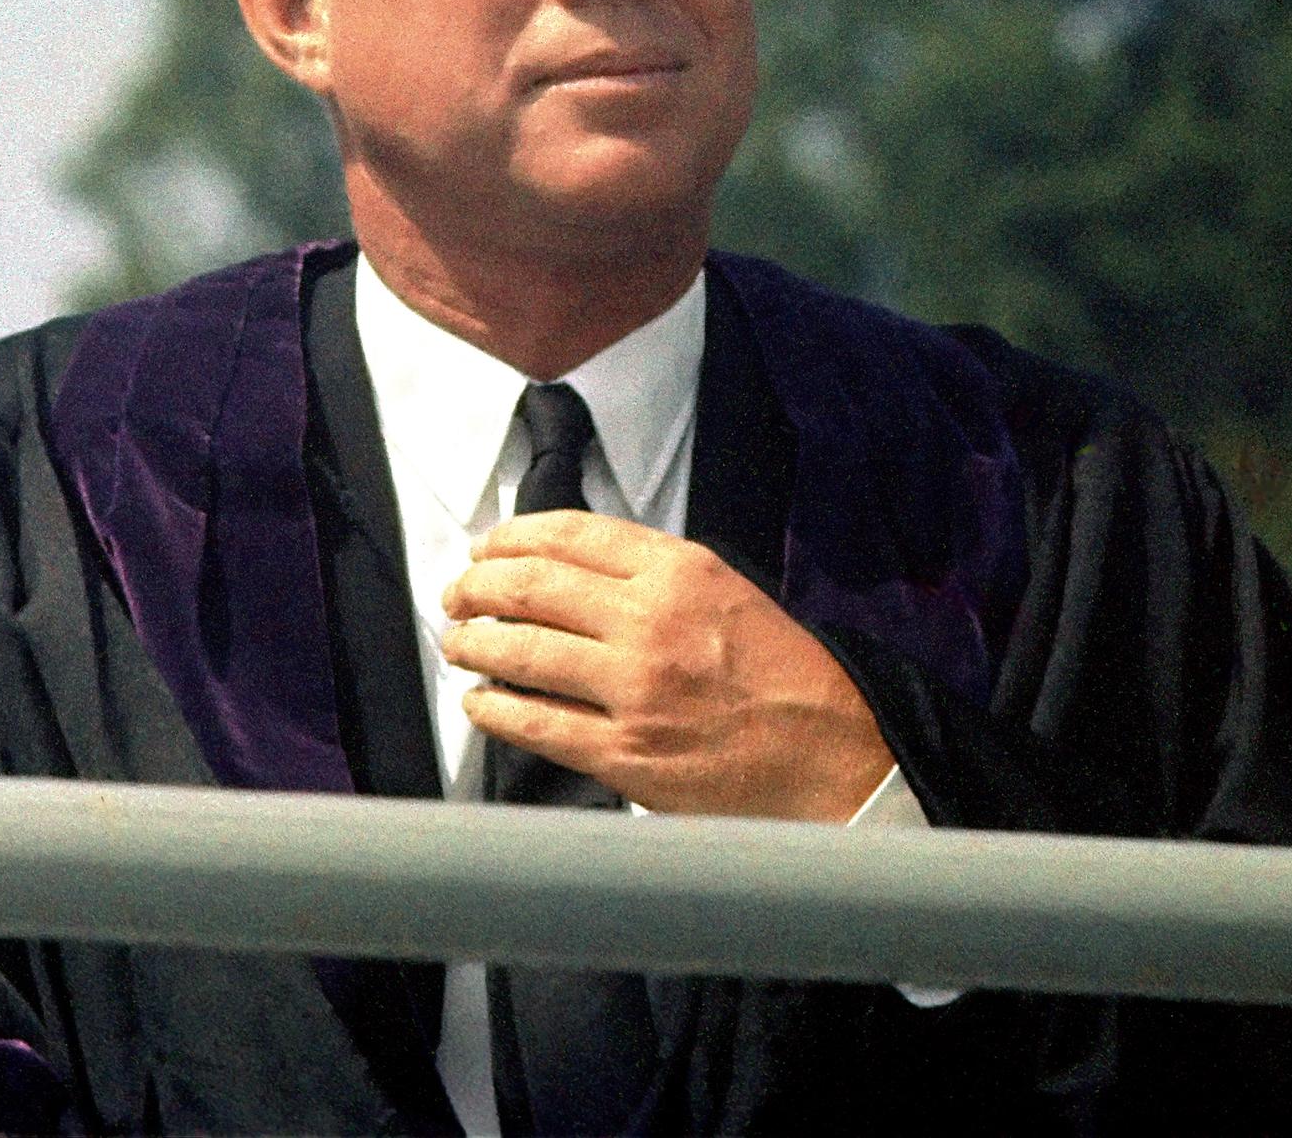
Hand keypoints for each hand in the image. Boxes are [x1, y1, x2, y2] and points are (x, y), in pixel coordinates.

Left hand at [441, 509, 893, 820]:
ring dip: (473, 643)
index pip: (568, 534)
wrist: (834, 757)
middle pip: (530, 587)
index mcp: (680, 571)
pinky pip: (534, 724)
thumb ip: (653, 574)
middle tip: (457, 595)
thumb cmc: (783, 677)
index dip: (510, 537)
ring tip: (459, 643)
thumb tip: (564, 567)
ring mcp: (635, 690)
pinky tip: (480, 702)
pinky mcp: (625, 754)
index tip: (486, 549)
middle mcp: (652, 621)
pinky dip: (494, 709)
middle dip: (475, 587)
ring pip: (520, 651)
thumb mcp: (726, 592)